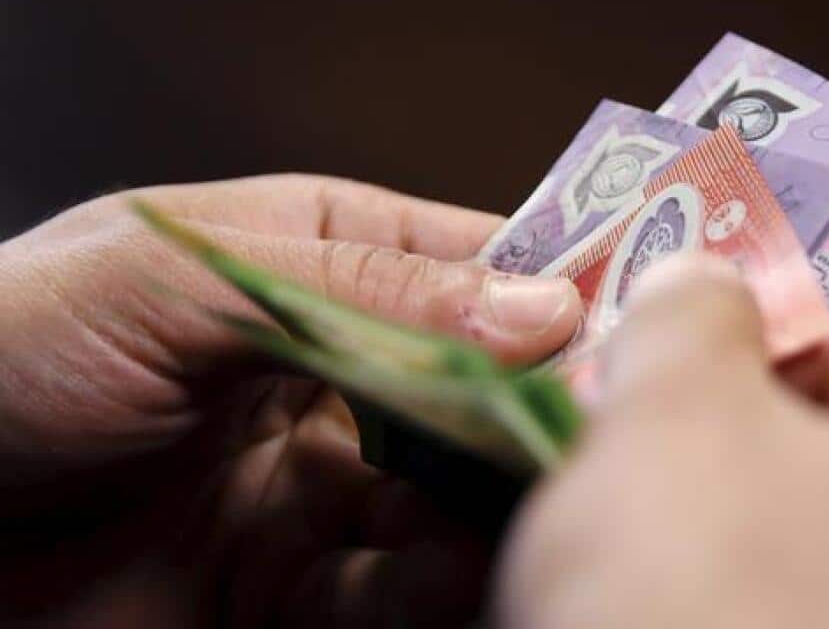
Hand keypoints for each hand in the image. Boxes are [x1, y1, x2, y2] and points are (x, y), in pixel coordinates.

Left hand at [0, 174, 581, 626]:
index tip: (634, 309)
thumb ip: (363, 293)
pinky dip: (438, 582)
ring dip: (500, 503)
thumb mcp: (176, 283)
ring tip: (536, 502)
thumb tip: (534, 304)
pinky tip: (457, 570)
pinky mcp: (292, 584)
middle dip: (540, 405)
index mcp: (316, 258)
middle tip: (602, 422)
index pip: (473, 258)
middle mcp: (336, 369)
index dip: (558, 279)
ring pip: (457, 494)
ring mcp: (320, 480)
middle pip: (484, 386)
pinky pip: (399, 586)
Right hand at [502, 255, 828, 628]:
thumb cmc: (716, 608)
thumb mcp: (674, 415)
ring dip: (795, 545)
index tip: (730, 377)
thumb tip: (699, 291)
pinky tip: (728, 625)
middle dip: (796, 454)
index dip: (818, 356)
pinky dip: (816, 621)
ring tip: (691, 553)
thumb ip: (695, 315)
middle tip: (693, 453)